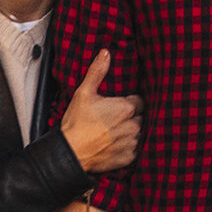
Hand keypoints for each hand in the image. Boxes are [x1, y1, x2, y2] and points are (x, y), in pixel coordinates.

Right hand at [60, 50, 142, 173]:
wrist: (70, 153)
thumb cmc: (76, 124)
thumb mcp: (84, 93)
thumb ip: (97, 72)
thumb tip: (105, 53)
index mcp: (126, 108)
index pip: (140, 101)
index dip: (131, 102)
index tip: (121, 105)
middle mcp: (133, 125)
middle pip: (141, 117)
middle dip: (132, 117)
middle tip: (115, 119)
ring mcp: (132, 142)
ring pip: (139, 133)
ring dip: (131, 132)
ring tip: (115, 132)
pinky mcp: (129, 157)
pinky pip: (135, 149)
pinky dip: (128, 147)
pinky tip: (115, 145)